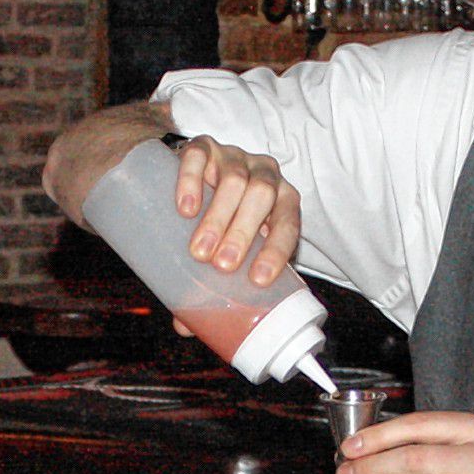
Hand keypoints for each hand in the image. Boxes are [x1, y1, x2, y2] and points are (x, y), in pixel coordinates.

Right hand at [170, 136, 303, 285]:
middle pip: (262, 196)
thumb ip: (213, 284)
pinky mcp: (203, 146)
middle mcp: (264, 174)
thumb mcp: (227, 248)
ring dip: (218, 216)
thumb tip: (184, 327)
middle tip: (223, 265)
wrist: (195, 175)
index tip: (258, 279)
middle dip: (244, 233)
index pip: (289, 223)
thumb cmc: (220, 221)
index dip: (277, 251)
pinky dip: (192, 181)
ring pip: (235, 179)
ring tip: (198, 251)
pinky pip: (200, 156)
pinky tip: (185, 209)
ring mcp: (234, 156)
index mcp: (282, 201)